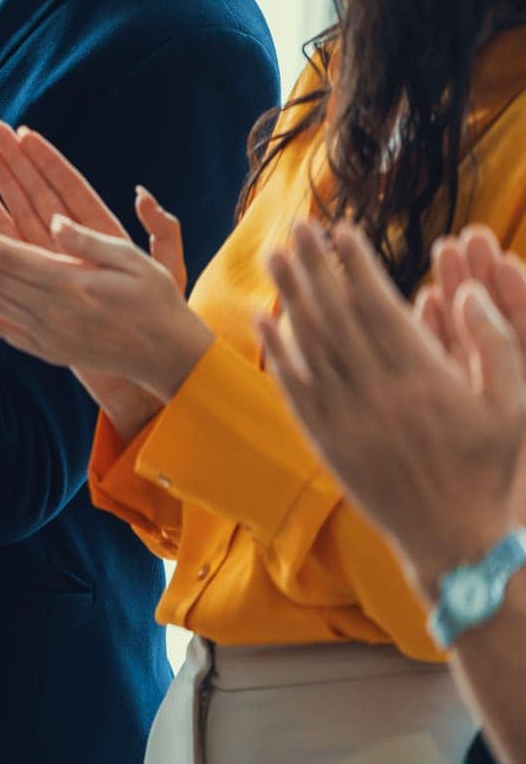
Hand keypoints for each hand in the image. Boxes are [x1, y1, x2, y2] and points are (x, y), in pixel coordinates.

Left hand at [0, 118, 190, 434]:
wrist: (166, 356)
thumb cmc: (156, 300)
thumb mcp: (133, 261)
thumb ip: (90, 241)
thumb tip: (55, 222)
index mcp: (68, 283)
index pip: (4, 253)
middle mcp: (48, 311)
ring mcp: (44, 333)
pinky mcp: (46, 349)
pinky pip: (1, 325)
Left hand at [256, 222, 525, 598]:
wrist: (451, 537)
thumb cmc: (487, 468)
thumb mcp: (514, 404)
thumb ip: (495, 343)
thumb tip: (462, 291)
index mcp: (423, 378)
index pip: (379, 306)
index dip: (356, 264)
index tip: (342, 229)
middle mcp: (376, 393)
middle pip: (334, 315)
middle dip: (314, 266)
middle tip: (295, 225)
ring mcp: (344, 417)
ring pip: (308, 344)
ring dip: (288, 295)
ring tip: (272, 255)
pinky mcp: (323, 440)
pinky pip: (292, 387)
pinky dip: (277, 349)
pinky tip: (263, 317)